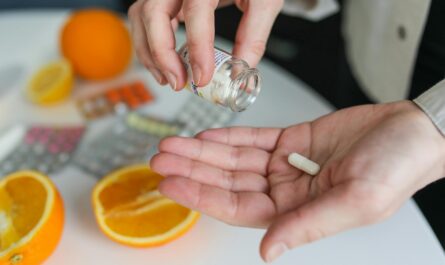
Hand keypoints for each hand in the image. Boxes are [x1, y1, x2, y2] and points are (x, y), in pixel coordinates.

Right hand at [128, 0, 282, 89]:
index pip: (196, 12)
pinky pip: (145, 19)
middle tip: (179, 82)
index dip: (198, 49)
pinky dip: (150, 44)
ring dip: (150, 53)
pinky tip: (166, 64)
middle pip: (153, 13)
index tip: (203, 76)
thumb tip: (240, 69)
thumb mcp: (264, 1)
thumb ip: (254, 35)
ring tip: (170, 79)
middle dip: (162, 54)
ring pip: (141, 16)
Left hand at [150, 100, 444, 261]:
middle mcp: (286, 192)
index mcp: (298, 213)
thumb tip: (267, 251)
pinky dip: (229, 137)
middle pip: (228, 181)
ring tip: (173, 143)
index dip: (201, 196)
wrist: (412, 133)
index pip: (237, 207)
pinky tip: (207, 135)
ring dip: (204, 151)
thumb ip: (308, 225)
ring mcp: (286, 165)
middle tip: (161, 158)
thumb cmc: (395, 168)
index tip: (171, 182)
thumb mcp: (355, 201)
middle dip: (193, 169)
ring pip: (234, 159)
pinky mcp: (291, 141)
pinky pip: (253, 140)